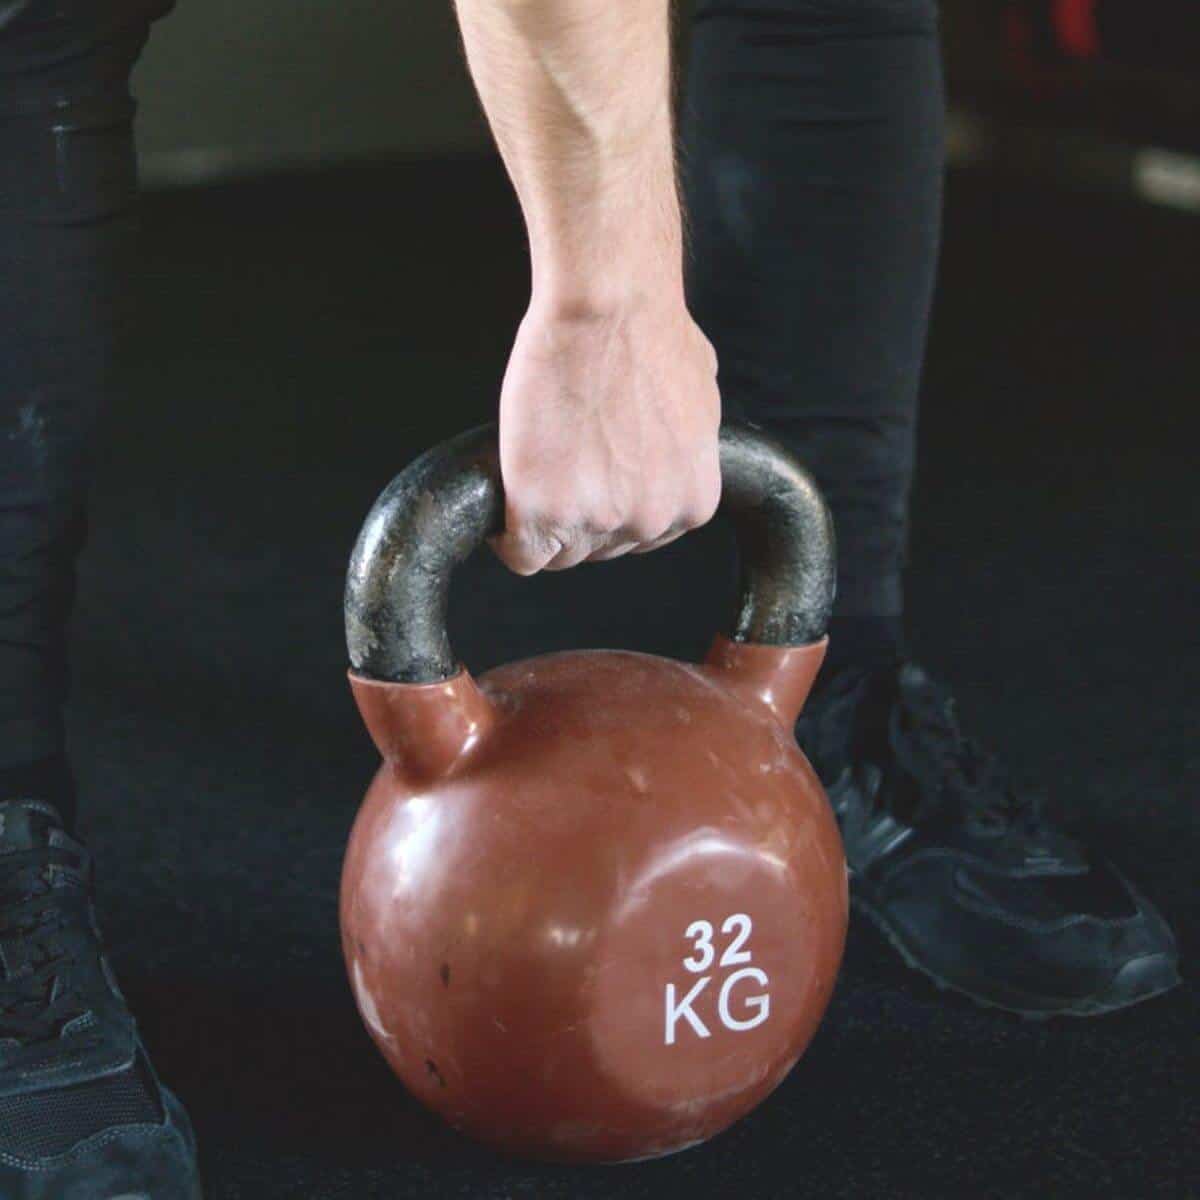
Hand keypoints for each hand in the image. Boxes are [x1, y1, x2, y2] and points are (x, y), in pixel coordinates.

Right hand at [491, 295, 720, 573]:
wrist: (607, 309)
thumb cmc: (652, 333)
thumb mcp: (699, 401)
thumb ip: (683, 449)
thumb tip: (665, 450)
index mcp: (692, 502)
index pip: (641, 539)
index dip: (609, 510)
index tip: (589, 490)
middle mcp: (650, 521)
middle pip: (600, 549)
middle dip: (580, 514)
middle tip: (560, 468)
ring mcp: (597, 520)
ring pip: (560, 555)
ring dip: (544, 523)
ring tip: (535, 474)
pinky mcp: (543, 512)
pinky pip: (522, 555)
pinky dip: (508, 538)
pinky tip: (506, 506)